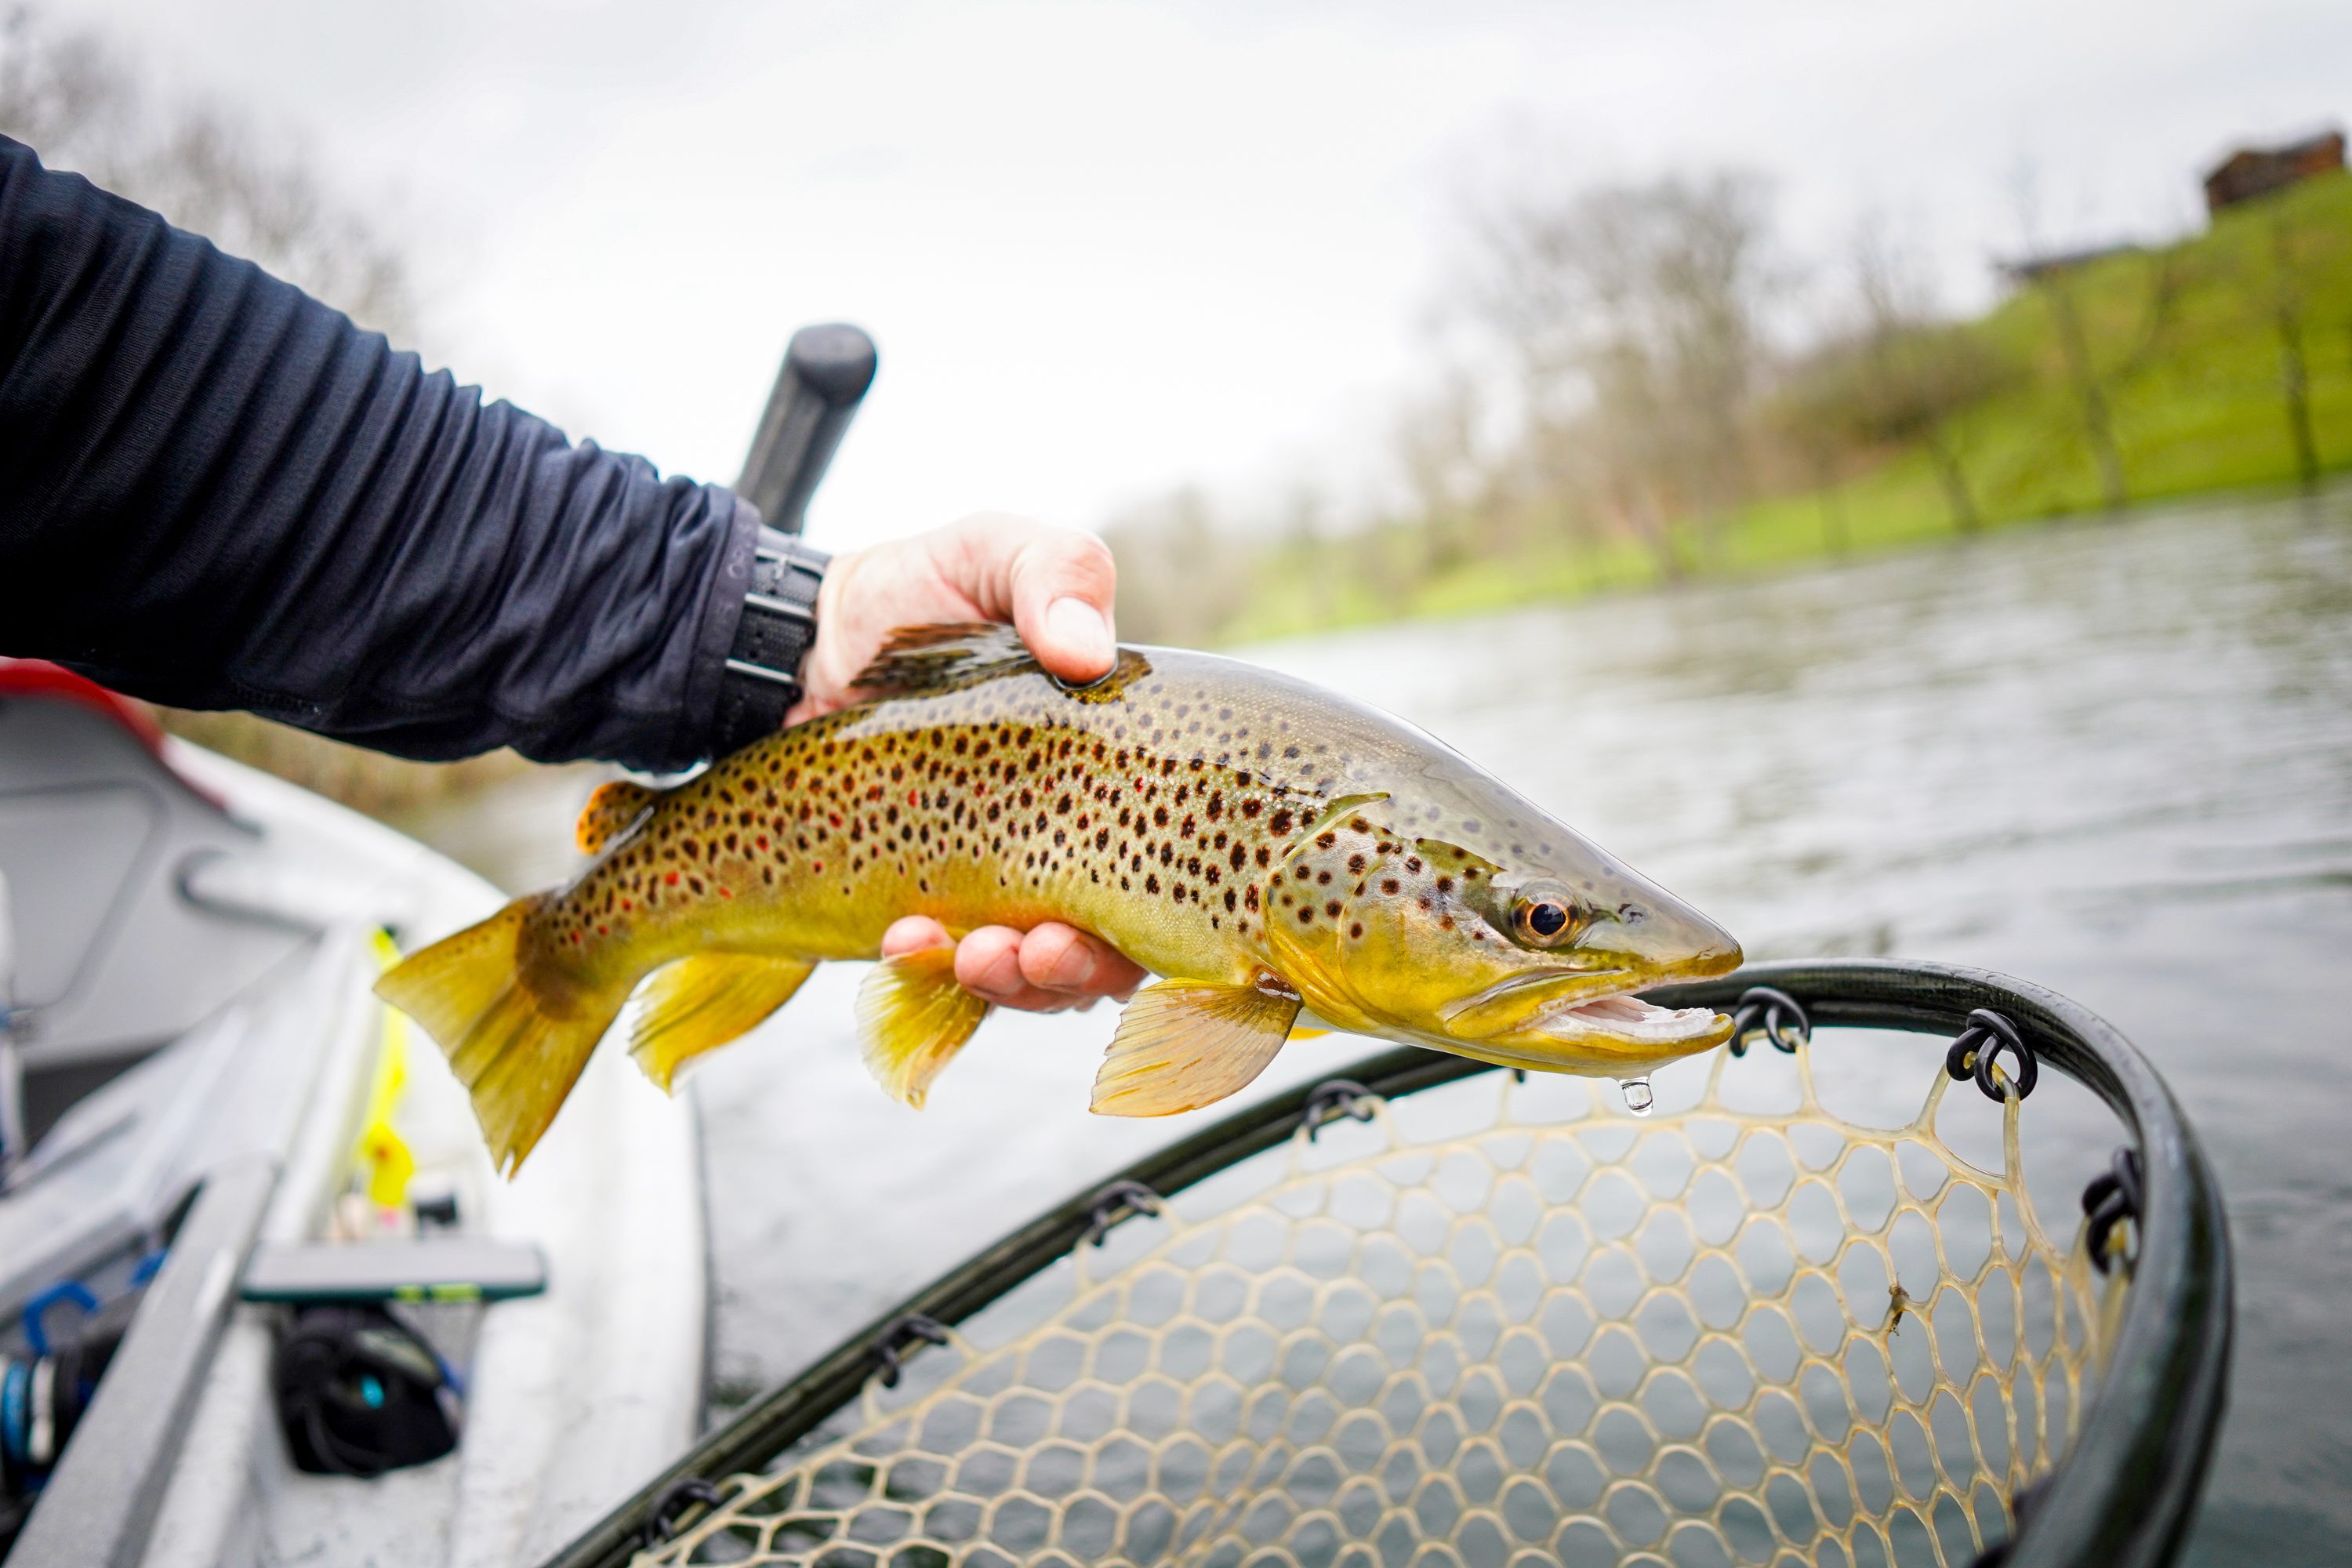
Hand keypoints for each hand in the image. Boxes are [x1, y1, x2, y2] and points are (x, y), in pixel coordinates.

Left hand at [804, 513, 1141, 1013]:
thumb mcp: (992, 553)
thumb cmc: (918, 592)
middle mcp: (1071, 841)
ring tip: (970, 958)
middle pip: (1111, 950)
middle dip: (1079, 971)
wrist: (799, 641)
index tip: (1134, 915)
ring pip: (1033, 978)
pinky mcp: (924, 907)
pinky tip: (905, 942)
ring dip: (1012, 984)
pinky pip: (944, 972)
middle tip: (1040, 953)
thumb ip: (1052, 571)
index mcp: (1116, 769)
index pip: (1176, 864)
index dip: (1170, 914)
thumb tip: (1088, 649)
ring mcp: (996, 883)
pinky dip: (931, 972)